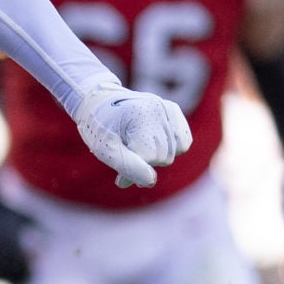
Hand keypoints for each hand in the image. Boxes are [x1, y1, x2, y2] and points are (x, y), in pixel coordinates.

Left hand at [67, 78, 189, 188]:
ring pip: (175, 151)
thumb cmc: (100, 129)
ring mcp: (166, 107)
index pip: (149, 158)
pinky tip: (154, 141)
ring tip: (138, 143)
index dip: (133, 168)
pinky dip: (171, 147)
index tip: (119, 170)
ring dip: (157, 154)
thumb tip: (151, 181)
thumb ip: (127, 166)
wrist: (99, 102)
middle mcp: (157, 108)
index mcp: (138, 114)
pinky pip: (184, 141)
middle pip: (164, 157)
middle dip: (145, 160)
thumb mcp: (106, 150)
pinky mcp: (173, 110)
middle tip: (126, 149)